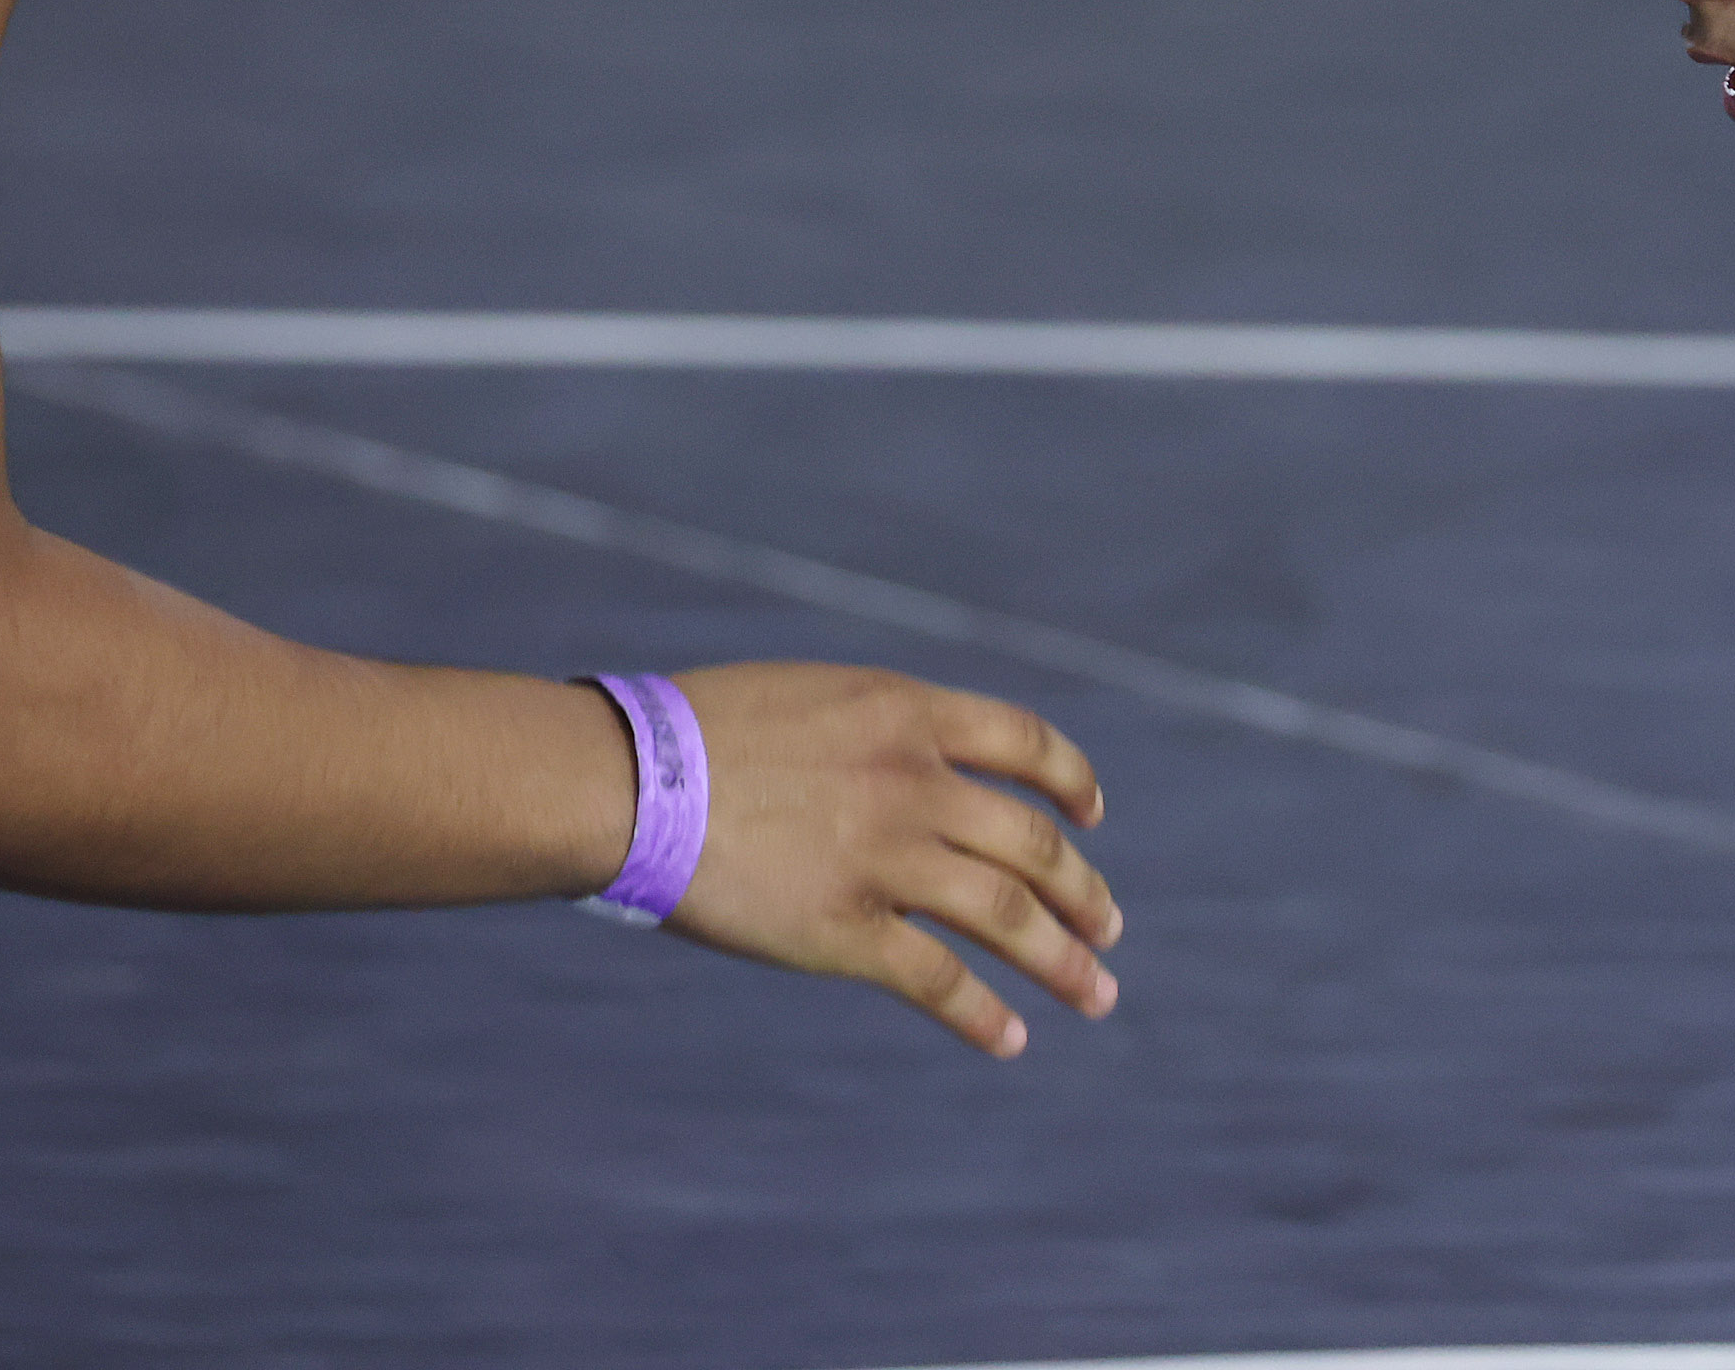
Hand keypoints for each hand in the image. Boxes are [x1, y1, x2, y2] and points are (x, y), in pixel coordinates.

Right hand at [649, 663, 1120, 1058]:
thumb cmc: (696, 731)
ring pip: (1008, 915)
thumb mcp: (815, 696)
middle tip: (1108, 928)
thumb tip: (919, 761)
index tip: (1093, 815)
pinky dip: (983, 1013)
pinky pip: (936, 980)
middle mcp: (915, 781)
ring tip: (1096, 992)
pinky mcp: (842, 930)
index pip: (1028, 743)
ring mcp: (884, 857)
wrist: (626, 778)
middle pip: (1032, 842)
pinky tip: (1013, 1038)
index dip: (1073, 782)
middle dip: (1083, 890)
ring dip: (1062, 959)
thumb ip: (879, 730)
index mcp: (908, 712)